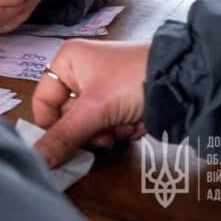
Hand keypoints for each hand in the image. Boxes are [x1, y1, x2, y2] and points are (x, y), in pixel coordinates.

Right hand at [31, 40, 149, 167]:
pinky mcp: (121, 100)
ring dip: (108, 131)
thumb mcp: (94, 110)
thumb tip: (37, 159)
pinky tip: (137, 122)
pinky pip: (109, 124)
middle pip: (68, 117)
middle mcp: (80, 72)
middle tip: (105, 131)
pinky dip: (122, 129)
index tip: (67, 141)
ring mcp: (102, 87)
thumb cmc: (131, 82)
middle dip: (90, 129)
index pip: (43, 102)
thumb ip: (63, 137)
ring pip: (90, 125)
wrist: (183, 81)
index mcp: (66, 61)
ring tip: (126, 123)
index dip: (52, 125)